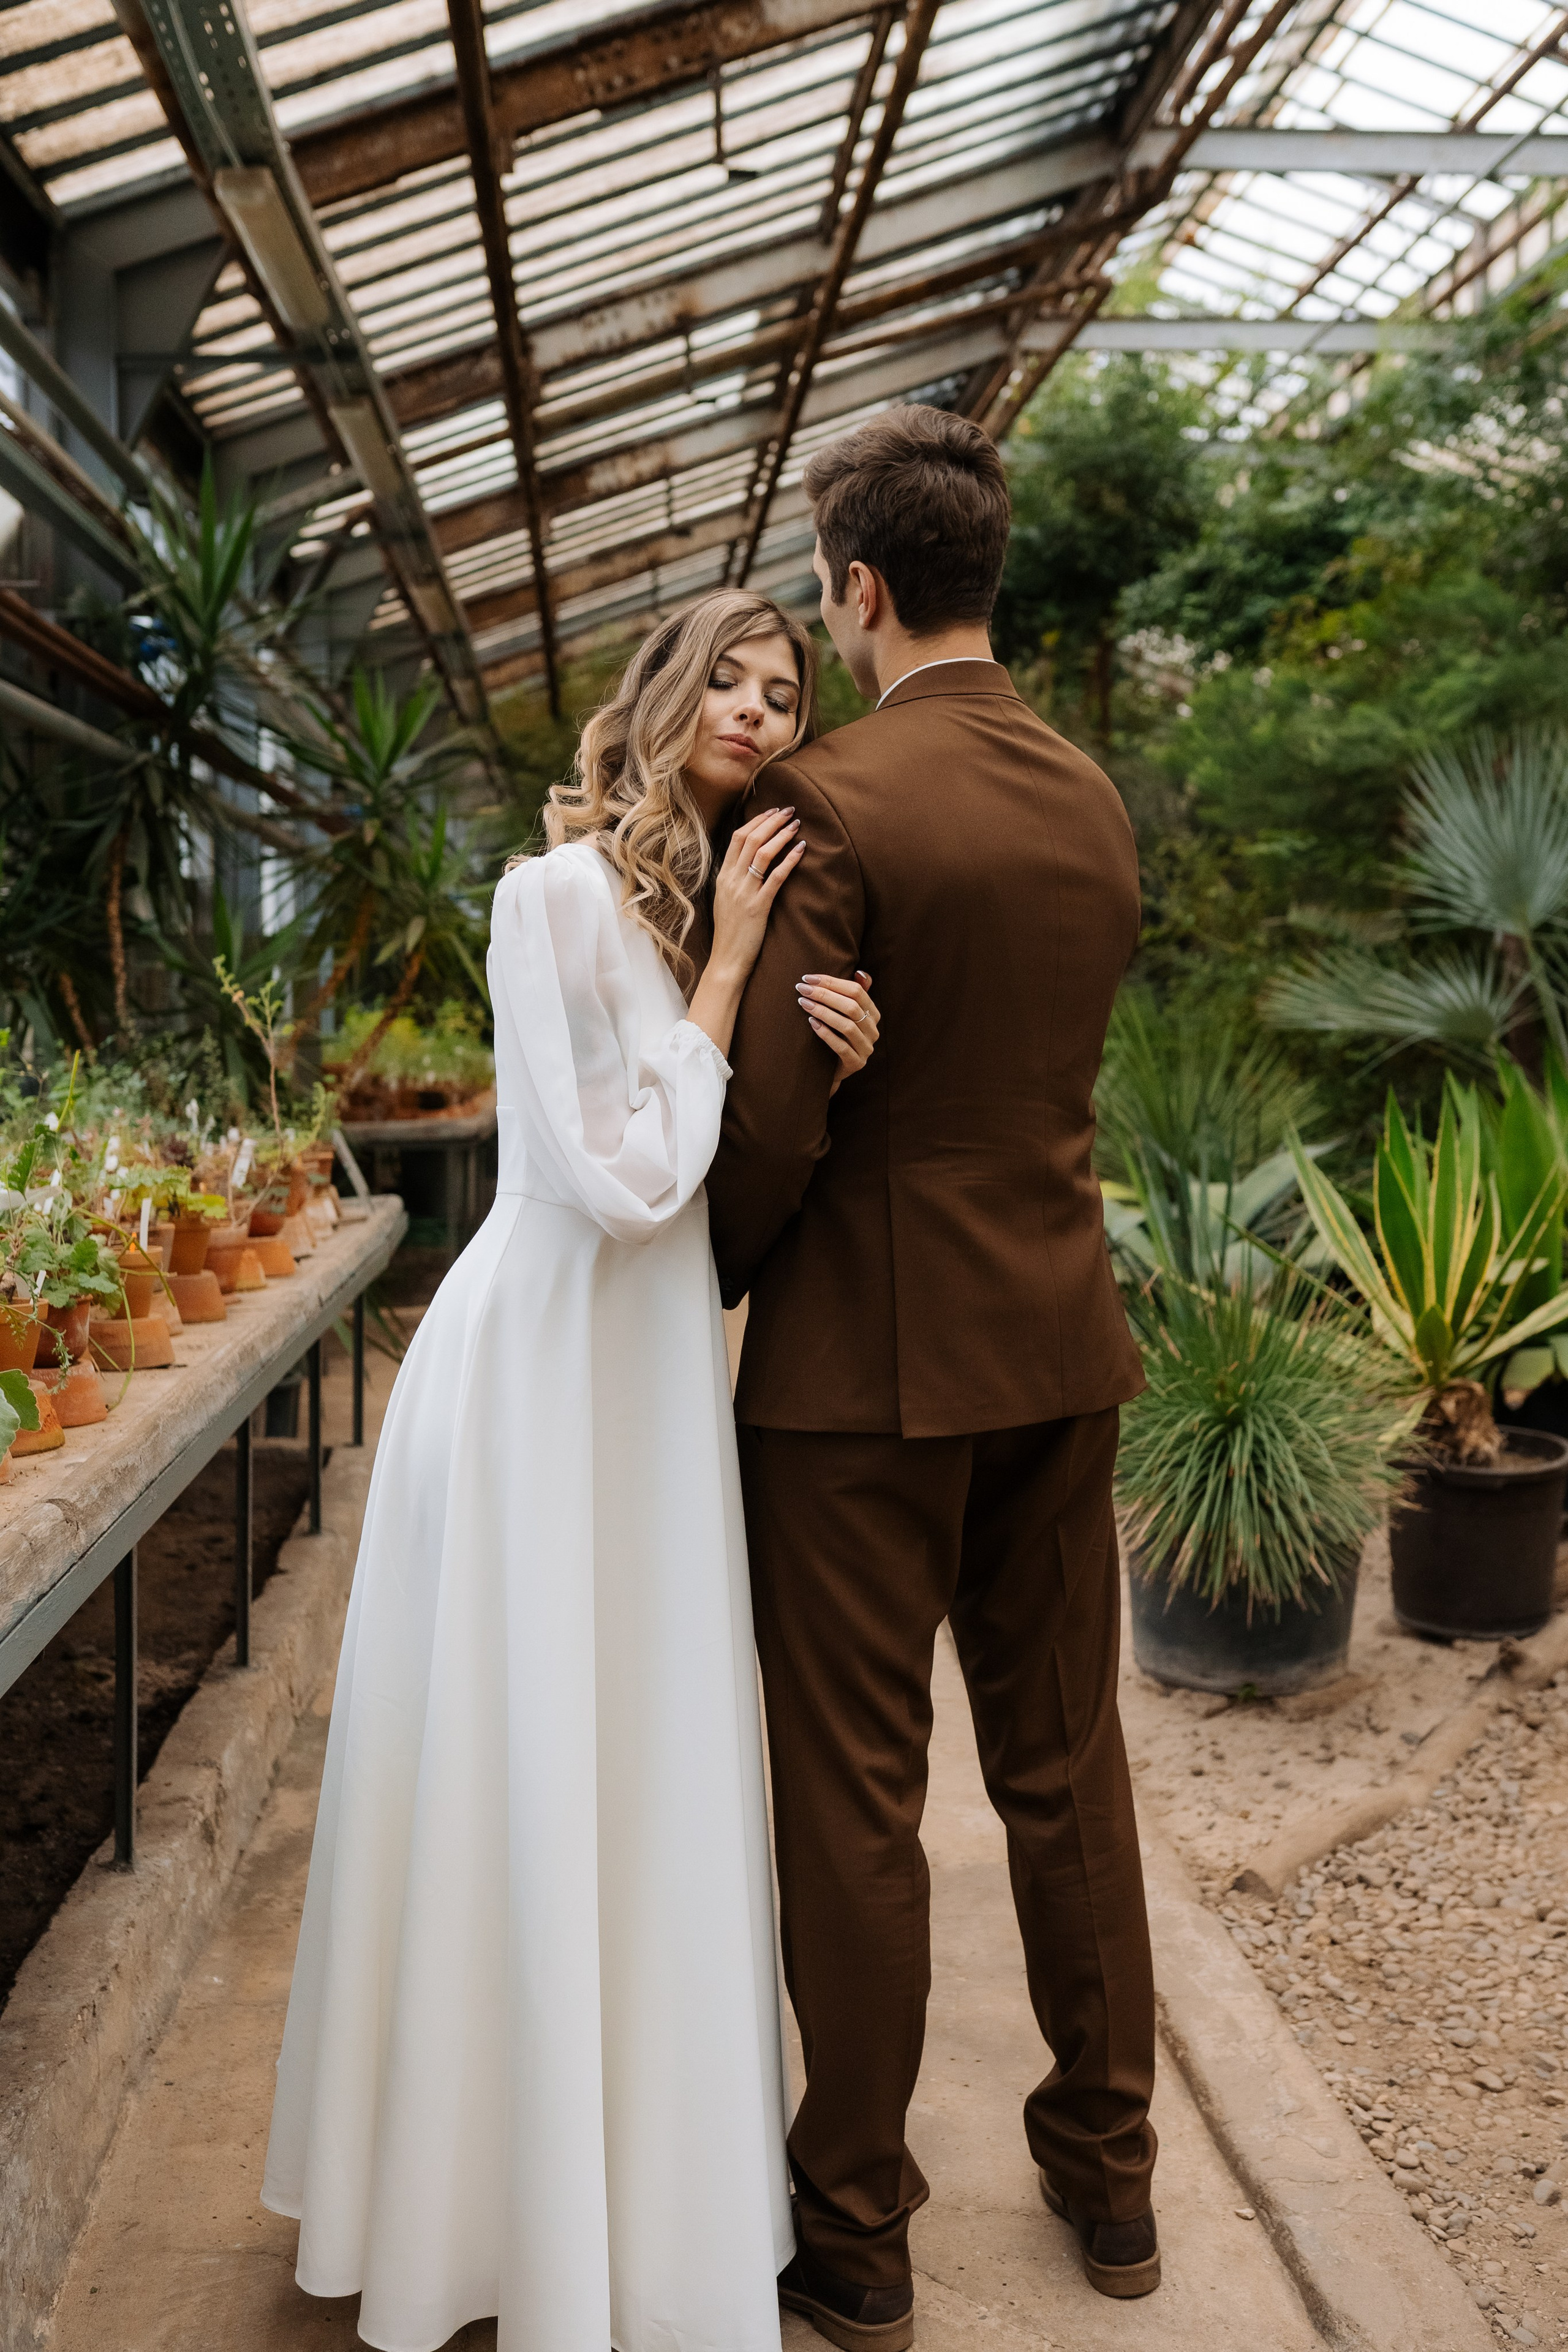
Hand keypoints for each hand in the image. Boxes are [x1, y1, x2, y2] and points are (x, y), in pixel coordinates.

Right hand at [710, 805, 803, 981]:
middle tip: (790, 810)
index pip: (737, 838)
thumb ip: (734, 880)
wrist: (727, 960)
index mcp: (723, 877)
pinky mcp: (758, 906)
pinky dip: (789, 860)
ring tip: (796, 824)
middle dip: (771, 820)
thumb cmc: (730, 933)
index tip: (773, 811)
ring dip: (781, 835)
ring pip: (762, 853)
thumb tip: (748, 863)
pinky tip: (801, 850)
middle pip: (751, 839)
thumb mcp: (726, 900)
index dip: (757, 821)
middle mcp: (731, 880)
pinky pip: (776, 877)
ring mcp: (744, 892)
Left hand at [797, 969, 879, 1093]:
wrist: (830, 1069)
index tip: (808, 978)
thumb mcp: (845, 1013)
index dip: (832, 982)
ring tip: (804, 1003)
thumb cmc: (836, 1034)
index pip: (857, 991)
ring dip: (823, 1012)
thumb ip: (854, 993)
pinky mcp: (856, 1064)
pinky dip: (826, 1034)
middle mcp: (873, 1030)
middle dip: (824, 995)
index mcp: (873, 1014)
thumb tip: (860, 972)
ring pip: (847, 1026)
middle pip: (851, 1007)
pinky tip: (811, 1023)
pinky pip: (841, 1047)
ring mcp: (867, 1048)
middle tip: (802, 989)